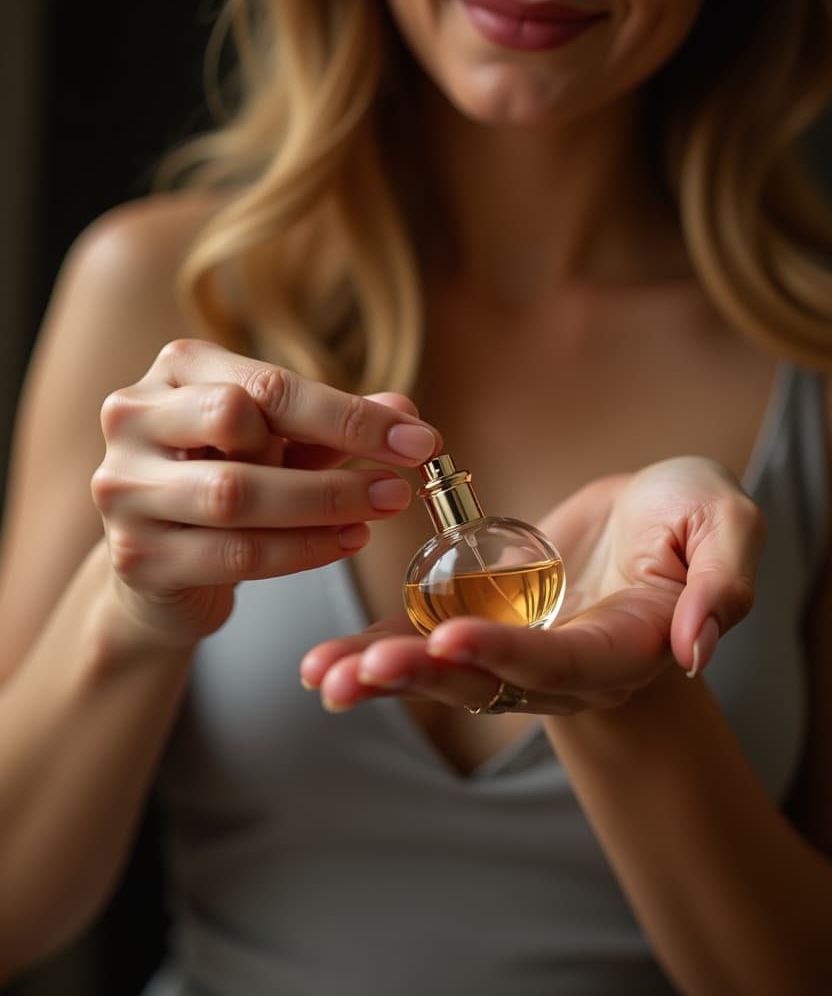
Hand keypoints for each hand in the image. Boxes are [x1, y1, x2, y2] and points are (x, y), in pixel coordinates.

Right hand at [91, 338, 440, 644]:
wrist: (165, 563)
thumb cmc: (230, 480)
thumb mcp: (284, 443)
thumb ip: (334, 426)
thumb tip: (406, 412)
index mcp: (175, 371)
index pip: (269, 383)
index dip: (351, 414)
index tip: (420, 441)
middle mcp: (133, 418)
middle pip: (237, 421)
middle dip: (332, 454)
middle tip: (398, 485)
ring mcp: (124, 488)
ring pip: (234, 494)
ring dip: (324, 506)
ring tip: (381, 511)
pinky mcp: (135, 556)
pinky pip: (233, 554)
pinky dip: (302, 551)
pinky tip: (346, 542)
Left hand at [300, 457, 764, 713]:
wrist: (646, 525)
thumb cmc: (686, 517)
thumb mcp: (725, 527)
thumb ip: (721, 584)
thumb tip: (697, 649)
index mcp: (622, 643)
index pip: (563, 660)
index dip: (510, 653)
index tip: (452, 639)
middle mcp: (563, 663)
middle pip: (492, 681)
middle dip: (426, 676)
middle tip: (362, 671)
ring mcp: (517, 647)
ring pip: (447, 672)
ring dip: (385, 676)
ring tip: (323, 677)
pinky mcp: (483, 622)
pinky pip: (426, 640)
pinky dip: (377, 650)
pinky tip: (323, 663)